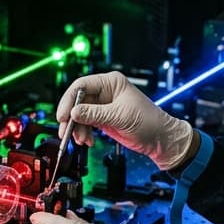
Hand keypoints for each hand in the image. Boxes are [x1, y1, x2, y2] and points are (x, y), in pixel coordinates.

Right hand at [56, 72, 194, 169]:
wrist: (160, 139)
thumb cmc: (149, 122)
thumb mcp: (120, 116)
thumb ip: (95, 114)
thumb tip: (73, 113)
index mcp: (111, 82)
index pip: (81, 86)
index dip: (69, 100)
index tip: (63, 115)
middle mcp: (105, 92)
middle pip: (77, 101)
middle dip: (70, 117)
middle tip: (65, 131)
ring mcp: (103, 106)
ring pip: (79, 114)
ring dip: (76, 128)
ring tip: (80, 140)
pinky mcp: (102, 118)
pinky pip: (85, 123)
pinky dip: (83, 133)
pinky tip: (87, 140)